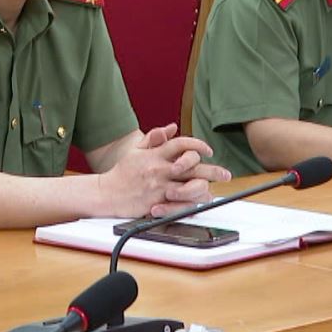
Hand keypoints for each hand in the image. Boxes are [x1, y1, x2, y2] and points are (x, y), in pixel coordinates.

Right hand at [100, 124, 231, 217]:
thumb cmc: (122, 173)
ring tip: (212, 191)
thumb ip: (154, 138)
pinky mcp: (157, 202)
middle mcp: (159, 169)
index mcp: (155, 154)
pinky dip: (191, 204)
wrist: (106, 193)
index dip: (198, 145)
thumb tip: (172, 128)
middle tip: (225, 174)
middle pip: (192, 166)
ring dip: (204, 188)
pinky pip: (179, 204)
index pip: (181, 144)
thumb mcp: (136, 150)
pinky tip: (198, 203)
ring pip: (189, 186)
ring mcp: (159, 186)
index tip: (208, 151)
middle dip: (213, 170)